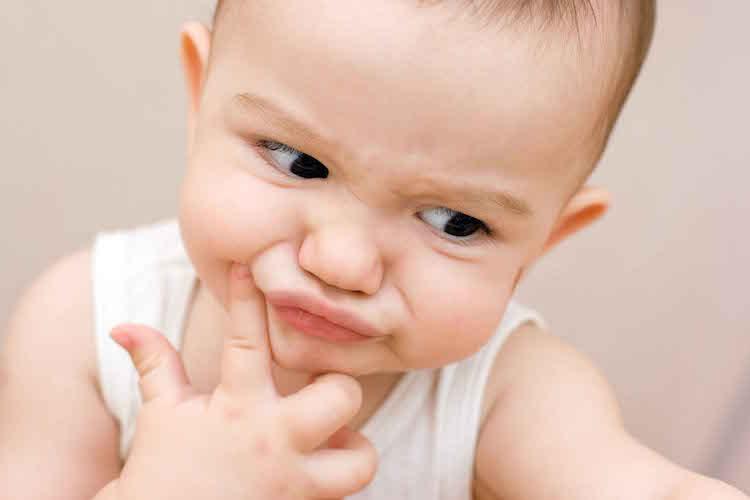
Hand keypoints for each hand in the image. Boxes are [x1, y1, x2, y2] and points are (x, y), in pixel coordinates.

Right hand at [104, 263, 376, 499]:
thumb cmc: (161, 473)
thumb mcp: (160, 415)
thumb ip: (155, 365)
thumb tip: (125, 326)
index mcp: (236, 407)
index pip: (246, 340)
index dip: (247, 298)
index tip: (251, 267)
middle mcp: (272, 441)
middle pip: (341, 395)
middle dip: (337, 386)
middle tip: (318, 391)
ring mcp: (293, 483)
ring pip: (361, 459)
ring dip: (353, 448)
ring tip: (331, 440)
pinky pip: (349, 493)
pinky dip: (341, 478)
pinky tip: (320, 470)